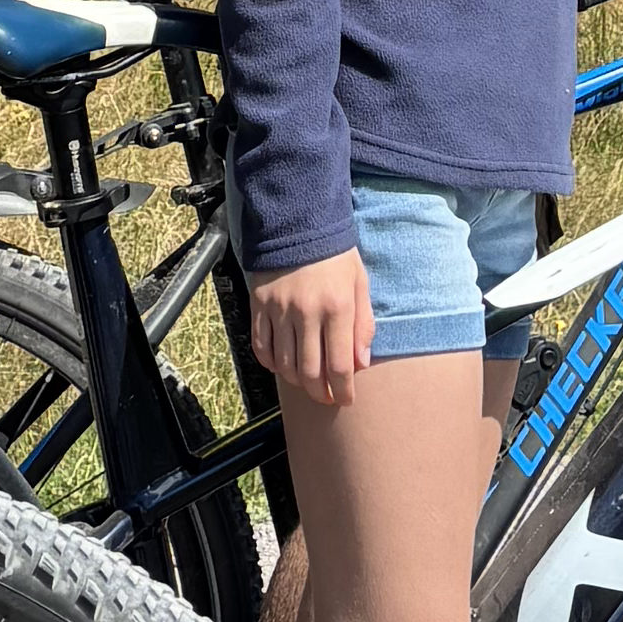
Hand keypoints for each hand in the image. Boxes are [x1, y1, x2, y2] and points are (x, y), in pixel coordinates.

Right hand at [248, 250, 375, 406]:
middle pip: (310, 372)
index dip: (343, 390)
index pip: (339, 365)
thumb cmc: (334, 254)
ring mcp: (280, 310)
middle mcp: (307, 312)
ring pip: (285, 364)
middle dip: (320, 393)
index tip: (346, 399)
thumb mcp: (359, 282)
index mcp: (337, 307)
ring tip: (307, 381)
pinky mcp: (259, 306)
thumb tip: (361, 363)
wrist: (297, 221)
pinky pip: (262, 346)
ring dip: (297, 381)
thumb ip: (363, 323)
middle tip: (327, 397)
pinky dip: (271, 363)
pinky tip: (282, 365)